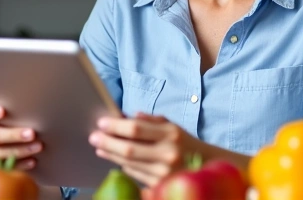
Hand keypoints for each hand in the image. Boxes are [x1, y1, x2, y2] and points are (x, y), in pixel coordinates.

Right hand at [0, 103, 43, 170]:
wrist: (4, 130)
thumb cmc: (8, 114)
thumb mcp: (6, 108)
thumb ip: (11, 108)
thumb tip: (30, 103)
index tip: (2, 111)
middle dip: (12, 135)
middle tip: (32, 133)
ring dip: (18, 150)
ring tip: (38, 146)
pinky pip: (3, 166)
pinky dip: (19, 163)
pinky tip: (33, 160)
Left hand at [88, 113, 203, 186]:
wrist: (208, 166)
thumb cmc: (184, 143)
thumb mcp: (172, 126)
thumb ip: (151, 120)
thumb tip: (127, 116)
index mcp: (171, 134)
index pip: (136, 129)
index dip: (115, 126)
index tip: (101, 123)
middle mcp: (168, 153)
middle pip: (129, 149)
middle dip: (108, 142)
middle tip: (94, 137)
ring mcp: (164, 172)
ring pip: (129, 164)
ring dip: (111, 155)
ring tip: (100, 147)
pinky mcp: (161, 185)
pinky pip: (135, 175)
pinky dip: (123, 166)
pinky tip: (115, 159)